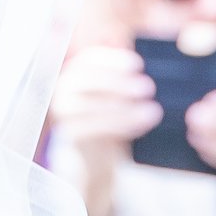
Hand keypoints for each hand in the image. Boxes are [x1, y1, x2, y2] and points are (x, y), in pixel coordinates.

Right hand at [48, 43, 158, 215]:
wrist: (96, 157)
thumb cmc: (111, 119)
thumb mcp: (116, 95)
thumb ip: (124, 79)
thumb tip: (148, 70)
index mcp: (74, 73)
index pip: (88, 59)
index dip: (113, 60)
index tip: (138, 64)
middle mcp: (62, 89)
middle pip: (86, 80)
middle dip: (118, 82)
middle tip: (149, 87)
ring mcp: (62, 112)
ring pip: (89, 105)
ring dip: (123, 107)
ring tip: (153, 110)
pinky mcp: (68, 134)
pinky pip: (93, 128)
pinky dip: (120, 124)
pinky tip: (142, 123)